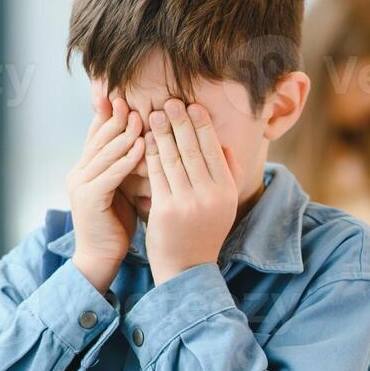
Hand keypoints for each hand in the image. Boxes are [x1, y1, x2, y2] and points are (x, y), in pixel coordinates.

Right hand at [68, 92, 144, 292]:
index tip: (125, 97)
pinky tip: (143, 147)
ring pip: (105, 152)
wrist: (101, 258)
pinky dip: (127, 159)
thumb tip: (151, 144)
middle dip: (117, 118)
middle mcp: (79, 172)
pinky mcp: (89, 199)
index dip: (109, 114)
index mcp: (86, 169)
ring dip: (124, 134)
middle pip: (99, 137)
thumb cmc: (116, 225)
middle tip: (134, 100)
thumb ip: (128, 168)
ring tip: (142, 118)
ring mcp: (81, 185)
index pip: (97, 134)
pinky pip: (110, 174)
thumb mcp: (123, 189)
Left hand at [143, 99, 239, 283]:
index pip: (213, 151)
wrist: (186, 269)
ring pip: (172, 159)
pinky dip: (149, 154)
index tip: (192, 106)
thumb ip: (227, 174)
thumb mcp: (222, 205)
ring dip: (162, 133)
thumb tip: (223, 144)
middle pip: (193, 150)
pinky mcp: (164, 210)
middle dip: (180, 122)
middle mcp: (209, 196)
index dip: (202, 126)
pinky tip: (143, 140)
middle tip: (169, 101)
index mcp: (226, 192)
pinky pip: (156, 175)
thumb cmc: (203, 232)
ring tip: (153, 114)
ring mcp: (187, 203)